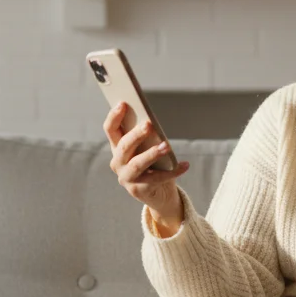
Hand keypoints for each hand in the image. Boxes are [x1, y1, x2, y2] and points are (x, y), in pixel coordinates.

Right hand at [104, 102, 188, 222]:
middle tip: (148, 124)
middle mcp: (118, 163)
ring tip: (166, 146)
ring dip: (152, 153)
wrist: (159, 194)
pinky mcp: (139, 190)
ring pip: (137, 164)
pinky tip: (185, 165)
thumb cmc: (154, 164)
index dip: (114, 116)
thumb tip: (152, 122)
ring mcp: (127, 178)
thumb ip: (147, 136)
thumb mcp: (148, 148)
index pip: (110, 130)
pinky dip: (173, 171)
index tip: (123, 103)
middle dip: (136, 135)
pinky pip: (157, 179)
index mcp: (117, 147)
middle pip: (124, 146)